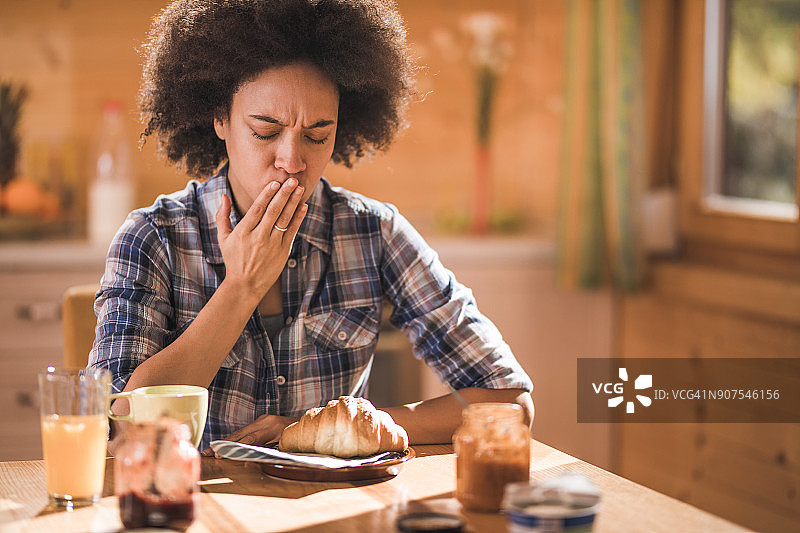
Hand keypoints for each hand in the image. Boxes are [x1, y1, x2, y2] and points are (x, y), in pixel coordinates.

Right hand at [201, 414, 297, 455]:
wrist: (306, 425)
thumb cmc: (297, 439)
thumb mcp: (286, 448)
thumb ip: (268, 454)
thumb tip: (247, 462)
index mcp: (272, 427)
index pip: (250, 439)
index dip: (235, 448)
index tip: (222, 455)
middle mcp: (265, 421)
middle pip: (240, 434)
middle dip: (223, 445)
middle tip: (208, 453)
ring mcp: (262, 420)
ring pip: (240, 433)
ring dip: (224, 443)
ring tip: (209, 451)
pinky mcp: (260, 422)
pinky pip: (244, 432)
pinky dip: (232, 440)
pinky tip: (221, 446)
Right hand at [216, 178, 307, 300]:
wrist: (245, 285)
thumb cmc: (233, 259)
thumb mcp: (223, 238)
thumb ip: (222, 216)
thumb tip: (224, 196)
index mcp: (243, 232)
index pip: (257, 209)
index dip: (266, 195)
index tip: (275, 183)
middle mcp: (259, 237)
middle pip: (273, 211)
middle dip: (284, 194)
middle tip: (292, 179)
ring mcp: (272, 245)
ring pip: (284, 219)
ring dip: (293, 203)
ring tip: (299, 188)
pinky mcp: (283, 251)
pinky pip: (292, 231)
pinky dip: (298, 218)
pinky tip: (303, 206)